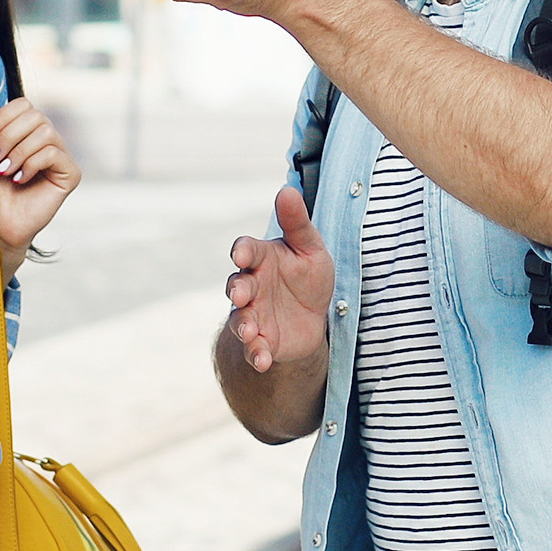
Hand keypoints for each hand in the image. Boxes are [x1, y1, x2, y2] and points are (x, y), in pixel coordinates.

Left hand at [0, 95, 80, 257]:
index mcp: (25, 131)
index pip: (23, 105)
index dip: (4, 116)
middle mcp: (46, 139)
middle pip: (35, 115)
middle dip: (9, 135)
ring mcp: (61, 156)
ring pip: (45, 132)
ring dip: (18, 151)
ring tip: (3, 171)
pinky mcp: (70, 174)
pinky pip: (54, 152)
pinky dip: (31, 163)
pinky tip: (19, 179)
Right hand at [224, 188, 334, 371]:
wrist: (314, 316)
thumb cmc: (308, 274)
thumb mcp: (310, 247)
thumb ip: (297, 223)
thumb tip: (287, 190)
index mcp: (261, 258)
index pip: (246, 250)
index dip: (242, 250)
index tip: (242, 253)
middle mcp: (251, 286)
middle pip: (236, 285)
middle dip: (237, 290)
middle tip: (240, 294)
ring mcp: (253, 315)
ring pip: (240, 319)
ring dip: (242, 325)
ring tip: (249, 331)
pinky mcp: (261, 341)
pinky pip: (253, 349)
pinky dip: (255, 354)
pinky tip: (263, 360)